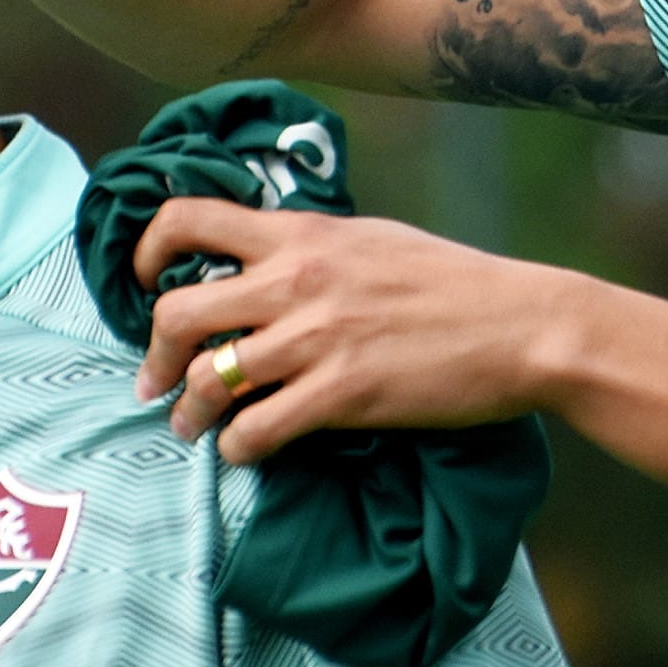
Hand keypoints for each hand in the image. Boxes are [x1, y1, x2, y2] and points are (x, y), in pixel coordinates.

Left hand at [129, 199, 587, 461]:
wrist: (523, 325)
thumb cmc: (455, 283)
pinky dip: (238, 448)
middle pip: (177, 312)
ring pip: (209, 378)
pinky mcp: (342, 394)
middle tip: (157, 382)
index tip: (144, 286)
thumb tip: (263, 262)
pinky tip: (248, 449)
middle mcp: (297, 280)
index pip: (187, 217)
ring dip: (189, 413)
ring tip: (193, 428)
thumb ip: (312, 249)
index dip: (146, 252)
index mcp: (303, 234)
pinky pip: (254, 430)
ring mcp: (317, 338)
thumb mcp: (374, 240)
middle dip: (155, 355)